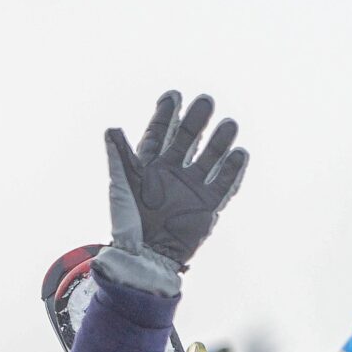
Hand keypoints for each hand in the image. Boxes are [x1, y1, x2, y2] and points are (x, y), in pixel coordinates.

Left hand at [105, 91, 247, 275]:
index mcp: (148, 167)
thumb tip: (111, 128)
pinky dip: (233, 168)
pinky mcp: (207, 204)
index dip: (166, 115)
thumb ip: (119, 157)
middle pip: (187, 139)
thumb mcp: (121, 186)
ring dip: (219, 140)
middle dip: (196, 120)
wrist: (143, 256)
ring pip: (210, 157)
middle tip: (205, 101)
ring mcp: (191, 187)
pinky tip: (239, 152)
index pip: (159, 134)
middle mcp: (171, 173)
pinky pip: (224, 183)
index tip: (173, 95)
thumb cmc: (126, 223)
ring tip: (228, 123)